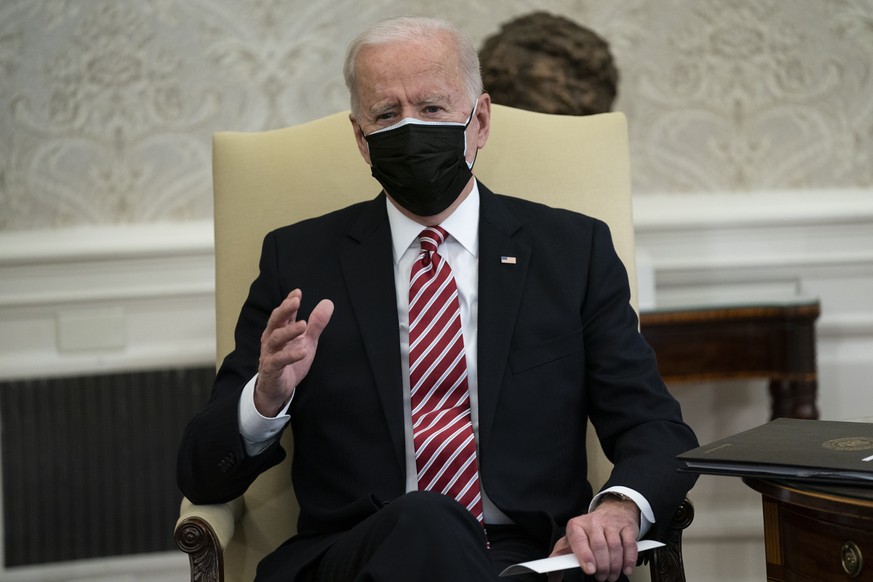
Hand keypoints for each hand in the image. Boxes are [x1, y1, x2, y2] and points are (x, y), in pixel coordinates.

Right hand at [255, 289, 333, 415]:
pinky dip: (290, 355)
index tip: (297, 292)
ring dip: (289, 331)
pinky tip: (303, 351)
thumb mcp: (306, 341)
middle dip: (285, 310)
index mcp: (279, 331)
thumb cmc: (289, 362)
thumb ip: (316, 324)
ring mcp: (269, 354)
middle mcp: (271, 340)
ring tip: (303, 325)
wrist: (276, 389)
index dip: (288, 302)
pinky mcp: (271, 369)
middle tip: (296, 301)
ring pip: (276, 338)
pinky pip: (279, 361)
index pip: (283, 313)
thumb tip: (328, 303)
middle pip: (276, 321)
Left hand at [549, 496, 639, 581]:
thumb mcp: (572, 540)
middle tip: (601, 576)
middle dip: (601, 566)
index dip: (585, 556)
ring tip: (611, 575)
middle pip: (599, 546)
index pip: (579, 540)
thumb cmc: (589, 530)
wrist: (612, 511)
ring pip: (615, 546)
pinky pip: (630, 545)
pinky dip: (628, 559)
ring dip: (614, 566)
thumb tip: (552, 576)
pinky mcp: (627, 527)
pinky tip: (626, 569)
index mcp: (577, 525)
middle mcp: (594, 522)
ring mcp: (612, 524)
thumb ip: (561, 557)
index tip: (589, 570)